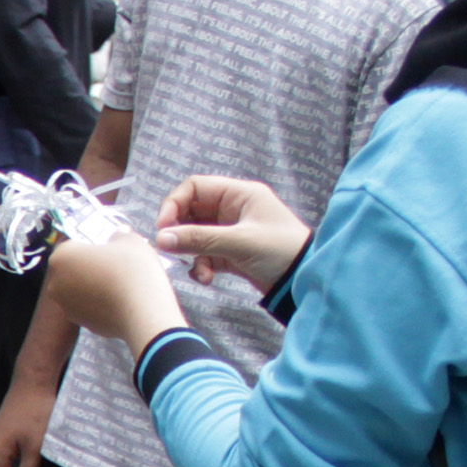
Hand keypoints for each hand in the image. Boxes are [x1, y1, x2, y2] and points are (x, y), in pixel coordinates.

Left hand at [41, 224, 185, 353]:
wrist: (143, 311)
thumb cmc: (132, 268)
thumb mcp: (130, 240)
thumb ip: (119, 234)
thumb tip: (117, 234)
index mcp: (61, 257)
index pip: (71, 244)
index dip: (89, 243)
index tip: (106, 245)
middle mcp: (55, 283)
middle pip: (72, 269)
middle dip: (89, 266)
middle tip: (113, 264)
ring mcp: (67, 307)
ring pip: (80, 290)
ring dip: (94, 286)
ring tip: (119, 283)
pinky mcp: (82, 324)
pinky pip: (90, 308)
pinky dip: (101, 304)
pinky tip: (120, 301)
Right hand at [151, 175, 309, 292]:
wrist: (305, 279)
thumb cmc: (281, 251)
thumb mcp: (239, 242)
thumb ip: (199, 239)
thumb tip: (161, 238)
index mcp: (239, 194)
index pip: (195, 187)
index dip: (174, 204)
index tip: (164, 227)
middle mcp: (232, 209)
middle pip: (191, 213)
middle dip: (180, 233)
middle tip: (172, 250)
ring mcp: (230, 231)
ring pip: (195, 236)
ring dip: (191, 254)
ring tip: (197, 270)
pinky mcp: (230, 252)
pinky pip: (204, 254)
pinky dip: (201, 266)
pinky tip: (207, 278)